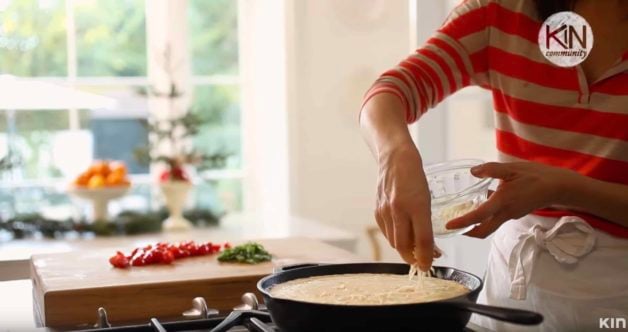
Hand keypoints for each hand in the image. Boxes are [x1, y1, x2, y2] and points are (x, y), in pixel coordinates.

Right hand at [375, 142, 434, 269]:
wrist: (395, 158)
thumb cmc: (415, 176)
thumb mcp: (427, 199)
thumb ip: (426, 222)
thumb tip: (429, 246)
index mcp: (417, 205)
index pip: (422, 240)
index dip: (426, 257)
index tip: (429, 265)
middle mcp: (399, 210)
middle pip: (404, 246)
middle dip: (414, 259)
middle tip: (422, 262)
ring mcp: (385, 211)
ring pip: (394, 241)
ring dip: (405, 250)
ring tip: (415, 251)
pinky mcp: (377, 211)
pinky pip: (386, 233)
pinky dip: (395, 239)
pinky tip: (402, 237)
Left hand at [445, 162, 577, 237]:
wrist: (558, 186)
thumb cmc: (535, 176)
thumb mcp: (511, 168)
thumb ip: (490, 169)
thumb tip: (472, 171)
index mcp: (502, 202)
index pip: (478, 217)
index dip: (462, 222)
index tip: (449, 226)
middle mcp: (505, 213)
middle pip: (483, 231)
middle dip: (467, 232)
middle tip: (453, 227)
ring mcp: (511, 215)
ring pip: (490, 225)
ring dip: (475, 224)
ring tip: (461, 214)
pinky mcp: (514, 213)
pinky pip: (496, 218)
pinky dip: (485, 215)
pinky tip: (480, 201)